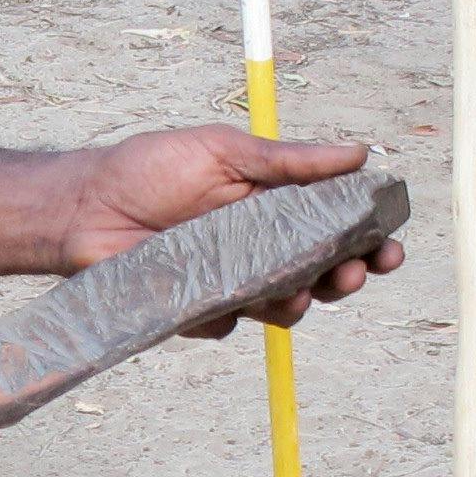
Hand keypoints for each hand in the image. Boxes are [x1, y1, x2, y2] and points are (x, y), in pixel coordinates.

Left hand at [56, 126, 406, 331]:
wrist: (85, 205)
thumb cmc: (149, 168)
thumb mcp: (224, 151)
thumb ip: (289, 161)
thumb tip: (359, 153)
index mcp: (276, 206)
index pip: (338, 226)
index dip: (370, 238)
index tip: (390, 242)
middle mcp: (262, 248)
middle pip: (324, 275)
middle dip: (347, 278)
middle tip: (353, 273)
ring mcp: (234, 284)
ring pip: (286, 309)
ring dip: (299, 303)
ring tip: (296, 293)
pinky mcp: (201, 312)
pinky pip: (228, 324)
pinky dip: (225, 313)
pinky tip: (207, 295)